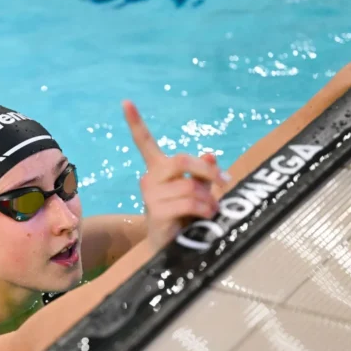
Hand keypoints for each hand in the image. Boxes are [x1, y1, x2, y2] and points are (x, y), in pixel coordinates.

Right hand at [122, 100, 228, 251]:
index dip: (135, 122)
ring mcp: (151, 196)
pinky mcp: (157, 212)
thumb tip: (211, 153)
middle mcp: (150, 179)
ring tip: (212, 209)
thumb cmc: (184, 217)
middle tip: (225, 180)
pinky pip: (189, 203)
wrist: (172, 248)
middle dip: (206, 169)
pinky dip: (205, 209)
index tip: (125, 102)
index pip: (143, 142)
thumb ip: (202, 174)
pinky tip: (207, 215)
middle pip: (182, 160)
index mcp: (157, 170)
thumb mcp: (196, 192)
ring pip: (191, 187)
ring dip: (210, 199)